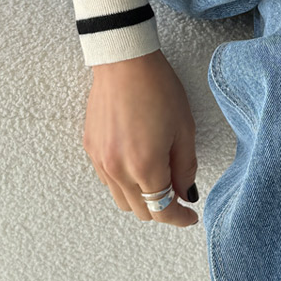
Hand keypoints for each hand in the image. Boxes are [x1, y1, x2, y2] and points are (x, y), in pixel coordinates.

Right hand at [84, 49, 199, 223]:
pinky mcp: (90, 148)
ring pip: (121, 200)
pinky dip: (124, 182)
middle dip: (162, 208)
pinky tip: (137, 163)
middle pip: (141, 211)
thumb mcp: (184, 129)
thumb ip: (185, 168)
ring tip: (157, 178)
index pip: (163, 211)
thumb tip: (185, 193)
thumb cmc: (158, 89)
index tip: (190, 217)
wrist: (124, 62)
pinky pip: (107, 180)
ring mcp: (100, 160)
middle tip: (178, 193)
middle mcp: (118, 169)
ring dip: (141, 198)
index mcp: (145, 166)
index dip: (179, 219)